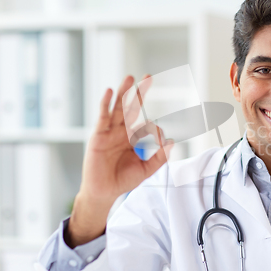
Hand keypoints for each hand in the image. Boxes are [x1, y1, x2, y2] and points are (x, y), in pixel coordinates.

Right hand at [65, 75, 172, 247]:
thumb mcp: (147, 169)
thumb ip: (160, 157)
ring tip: (129, 78)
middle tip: (147, 77)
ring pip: (117, 108)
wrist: (104, 192)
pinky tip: (110, 92)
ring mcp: (109, 132)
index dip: (156, 129)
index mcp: (132, 138)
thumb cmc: (123, 180)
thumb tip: (172, 141)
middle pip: (131, 107)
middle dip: (139, 93)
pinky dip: (105, 104)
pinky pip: (103, 117)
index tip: (161, 141)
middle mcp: (121, 132)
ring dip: (123, 92)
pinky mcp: (98, 136)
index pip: (147, 125)